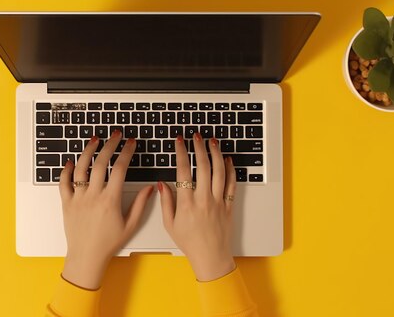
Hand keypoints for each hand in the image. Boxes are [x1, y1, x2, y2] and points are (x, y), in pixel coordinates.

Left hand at [58, 130, 154, 288]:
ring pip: (81, 168)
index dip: (127, 152)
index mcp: (110, 201)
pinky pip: (63, 183)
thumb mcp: (130, 225)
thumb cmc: (109, 244)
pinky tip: (70, 161)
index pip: (120, 169)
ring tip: (94, 140)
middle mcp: (93, 196)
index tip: (131, 143)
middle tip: (115, 135)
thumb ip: (140, 204)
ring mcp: (78, 199)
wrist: (86, 257)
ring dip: (88, 151)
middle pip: (101, 163)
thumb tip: (151, 188)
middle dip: (110, 145)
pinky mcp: (66, 204)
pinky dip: (65, 170)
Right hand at [159, 133, 236, 280]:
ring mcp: (218, 202)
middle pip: (203, 167)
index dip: (181, 153)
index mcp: (187, 204)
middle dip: (199, 147)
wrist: (211, 257)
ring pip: (219, 172)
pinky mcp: (228, 206)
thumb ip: (166, 202)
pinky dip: (231, 169)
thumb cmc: (190, 243)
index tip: (179, 142)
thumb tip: (162, 184)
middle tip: (196, 136)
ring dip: (216, 153)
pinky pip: (231, 184)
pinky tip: (227, 159)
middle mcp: (204, 200)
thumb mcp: (170, 224)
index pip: (183, 171)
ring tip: (212, 141)